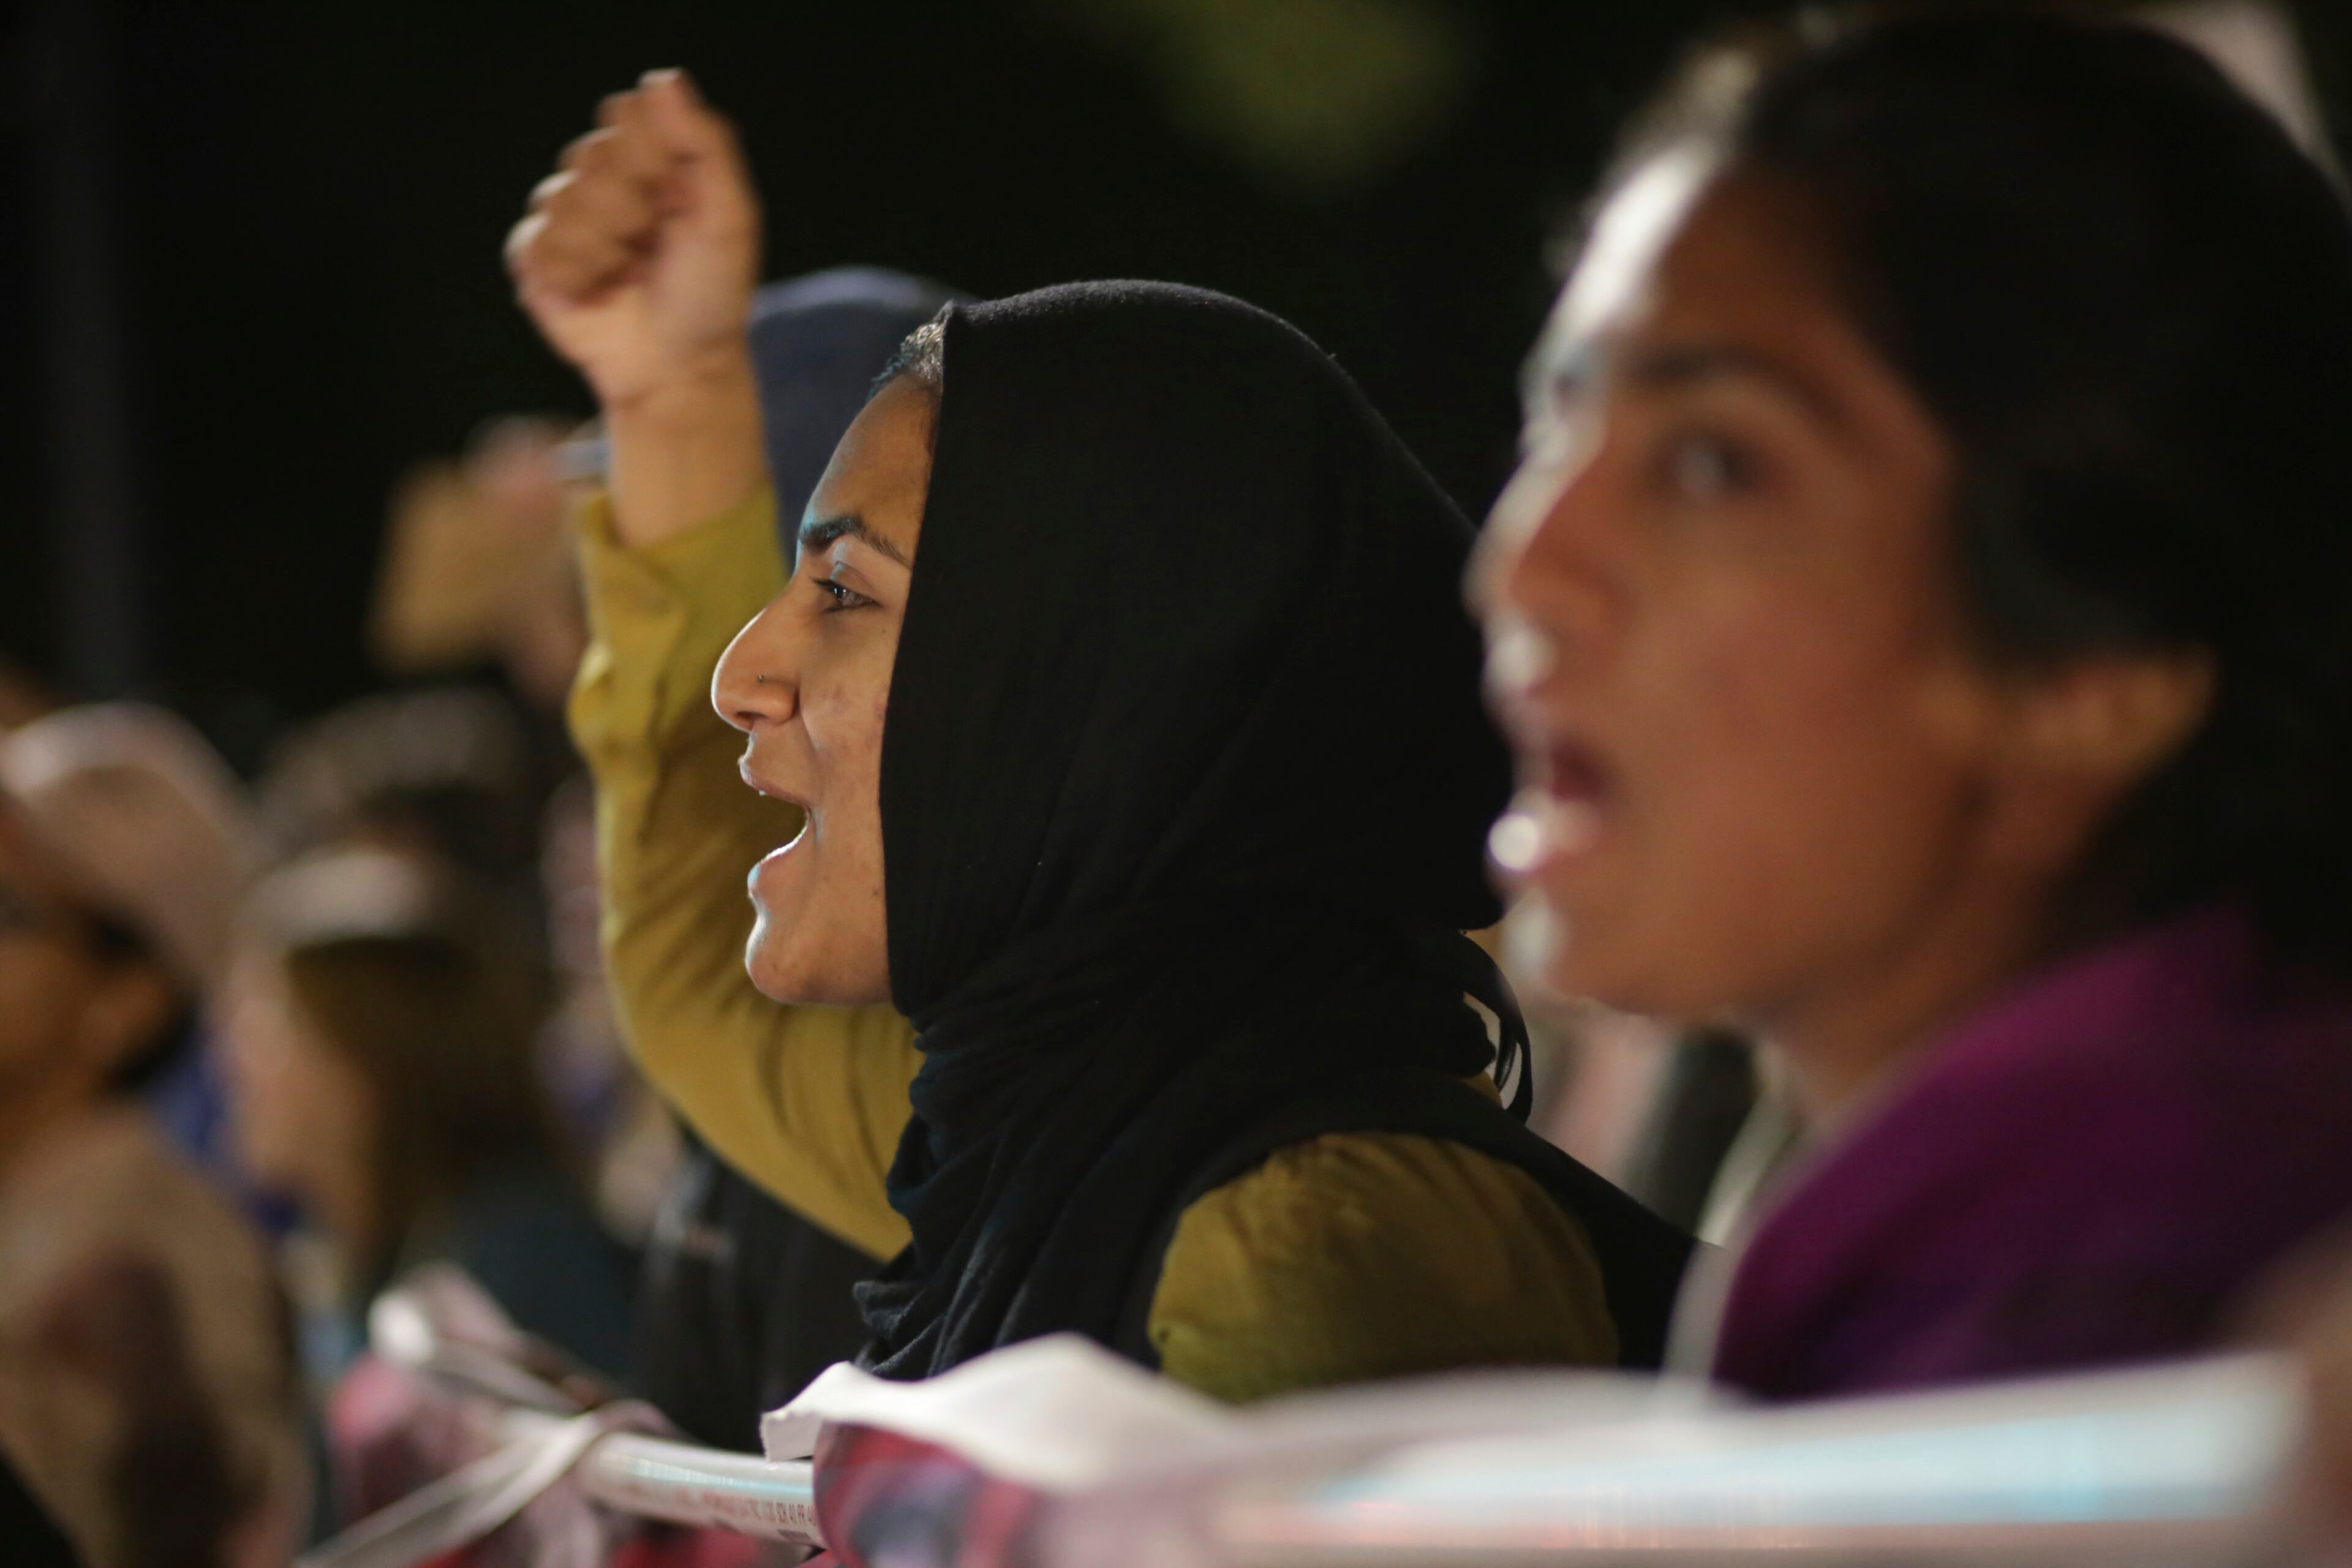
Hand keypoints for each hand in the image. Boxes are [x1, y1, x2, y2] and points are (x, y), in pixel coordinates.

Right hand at [507, 70, 768, 546]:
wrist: (678, 369)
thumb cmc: (710, 295)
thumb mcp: (728, 217)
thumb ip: (705, 144)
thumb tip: (661, 79)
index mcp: (656, 162)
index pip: (627, 112)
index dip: (649, 153)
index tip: (676, 196)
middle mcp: (607, 181)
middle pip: (591, 152)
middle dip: (630, 206)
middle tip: (654, 246)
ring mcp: (568, 219)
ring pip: (560, 197)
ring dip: (605, 246)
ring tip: (629, 275)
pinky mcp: (537, 261)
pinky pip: (534, 241)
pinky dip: (573, 272)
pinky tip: (598, 293)